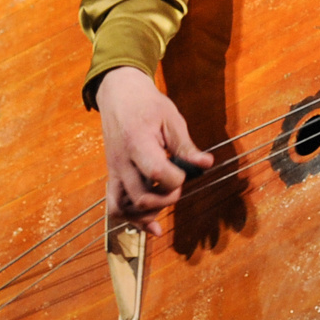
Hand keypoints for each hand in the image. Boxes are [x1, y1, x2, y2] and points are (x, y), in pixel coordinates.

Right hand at [97, 66, 214, 225]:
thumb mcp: (171, 118)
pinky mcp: (113, 176)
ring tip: (164, 204)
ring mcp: (114, 171)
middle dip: (166, 199)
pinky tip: (150, 225)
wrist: (119, 94)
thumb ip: (186, 145)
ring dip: (147, 214)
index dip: (177, 179)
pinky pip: (114, 206)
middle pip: (142, 197)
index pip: (158, 173)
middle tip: (177, 184)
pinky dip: (131, 219)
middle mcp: (122, 162)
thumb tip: (206, 164)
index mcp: (137, 143)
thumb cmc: (146, 103)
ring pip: (124, 208)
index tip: (185, 170)